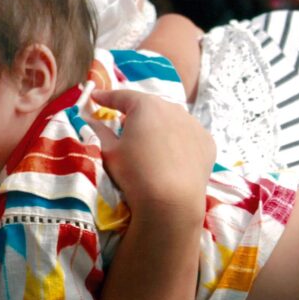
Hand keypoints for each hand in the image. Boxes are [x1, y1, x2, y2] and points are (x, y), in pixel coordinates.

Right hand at [87, 89, 213, 223]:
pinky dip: (178, 140)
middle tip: (123, 124)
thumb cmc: (135, 173)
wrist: (172, 203)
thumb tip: (90, 121)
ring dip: (158, 125)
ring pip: (171, 119)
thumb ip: (99, 131)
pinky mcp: (207, 143)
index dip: (106, 97)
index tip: (96, 97)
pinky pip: (188, 135)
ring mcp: (194, 125)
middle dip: (135, 113)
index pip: (121, 96)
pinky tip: (171, 155)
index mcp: (145, 105)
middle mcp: (172, 108)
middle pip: (149, 106)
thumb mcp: (110, 151)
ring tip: (149, 142)